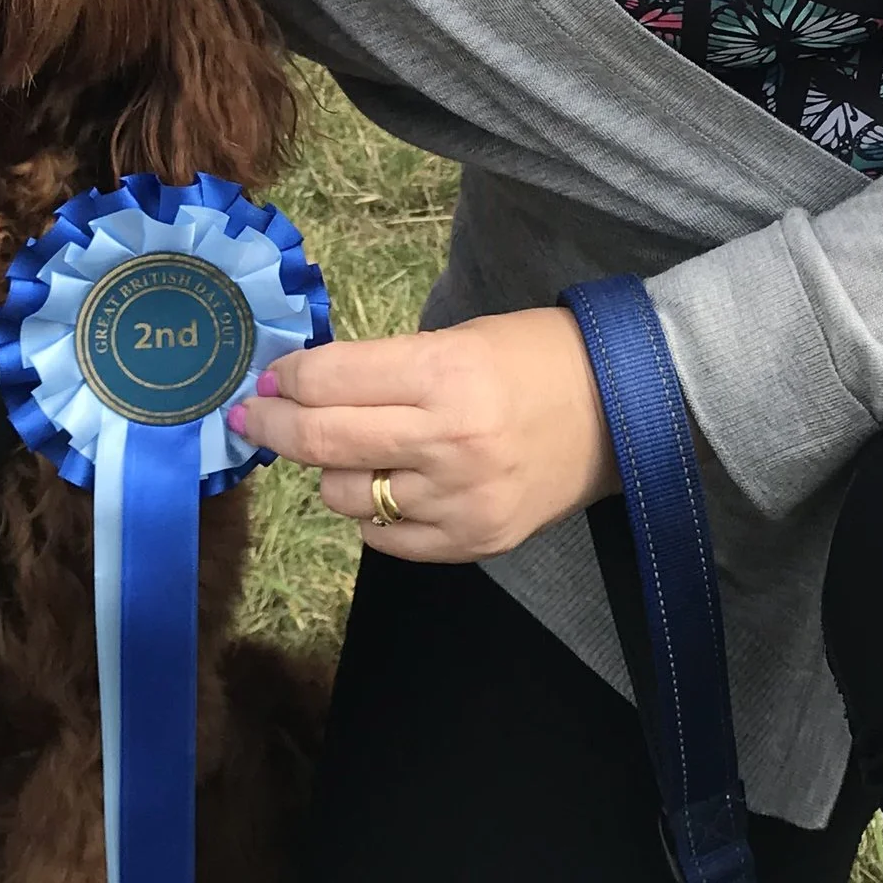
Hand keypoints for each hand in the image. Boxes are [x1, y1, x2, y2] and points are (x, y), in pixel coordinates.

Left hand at [231, 307, 617, 561]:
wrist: (625, 412)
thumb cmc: (540, 359)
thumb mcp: (462, 339)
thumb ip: (386, 367)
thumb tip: (301, 387)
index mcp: (447, 373)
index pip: (330, 380)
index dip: (286, 378)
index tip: (270, 379)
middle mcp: (449, 440)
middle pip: (323, 440)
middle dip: (275, 425)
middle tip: (257, 416)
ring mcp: (461, 500)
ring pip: (347, 495)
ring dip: (333, 472)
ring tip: (354, 451)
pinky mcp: (474, 542)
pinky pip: (385, 539)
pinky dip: (374, 514)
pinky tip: (392, 486)